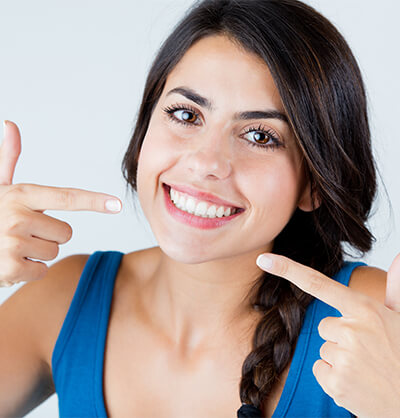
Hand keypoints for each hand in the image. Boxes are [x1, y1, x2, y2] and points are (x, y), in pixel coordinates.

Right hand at [0, 120, 122, 285]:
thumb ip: (7, 159)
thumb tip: (10, 125)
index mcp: (20, 195)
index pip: (66, 198)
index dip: (94, 201)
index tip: (117, 204)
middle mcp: (17, 217)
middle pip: (66, 232)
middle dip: (48, 236)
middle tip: (21, 233)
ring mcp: (13, 243)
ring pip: (54, 251)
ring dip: (36, 253)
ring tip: (12, 246)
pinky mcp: (10, 269)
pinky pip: (41, 271)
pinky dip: (28, 271)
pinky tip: (9, 262)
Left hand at [256, 252, 399, 417]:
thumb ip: (394, 287)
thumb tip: (398, 257)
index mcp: (366, 310)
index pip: (319, 284)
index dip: (288, 270)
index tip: (264, 260)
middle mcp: (351, 330)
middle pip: (324, 326)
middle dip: (341, 338)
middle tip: (368, 352)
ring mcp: (343, 357)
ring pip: (322, 349)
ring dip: (339, 359)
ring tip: (366, 369)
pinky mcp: (336, 383)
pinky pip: (319, 370)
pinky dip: (334, 378)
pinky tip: (357, 383)